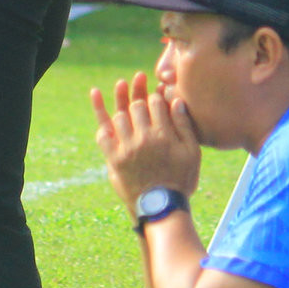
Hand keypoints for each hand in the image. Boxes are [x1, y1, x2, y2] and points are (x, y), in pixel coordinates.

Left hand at [92, 71, 202, 212]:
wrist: (161, 207)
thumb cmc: (181, 180)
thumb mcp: (192, 153)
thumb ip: (185, 126)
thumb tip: (176, 101)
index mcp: (163, 135)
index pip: (156, 104)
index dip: (156, 95)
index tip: (157, 91)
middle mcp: (143, 138)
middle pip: (137, 106)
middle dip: (138, 92)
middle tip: (139, 80)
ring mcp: (126, 148)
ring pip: (120, 116)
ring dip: (121, 99)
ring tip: (122, 84)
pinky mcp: (114, 158)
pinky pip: (104, 131)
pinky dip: (99, 112)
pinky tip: (95, 93)